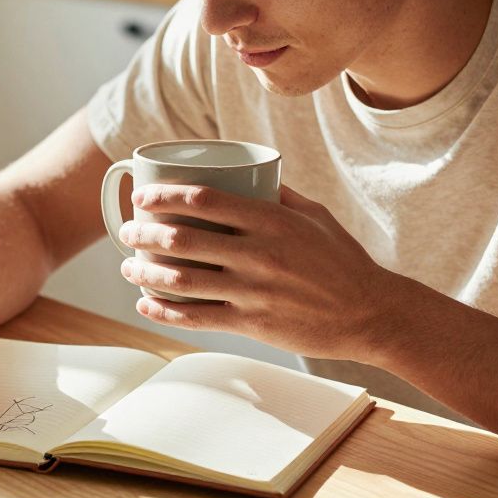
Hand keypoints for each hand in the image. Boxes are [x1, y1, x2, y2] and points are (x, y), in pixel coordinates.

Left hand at [117, 183, 399, 361]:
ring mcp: (253, 291)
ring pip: (182, 280)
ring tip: (128, 267)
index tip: (143, 195)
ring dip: (146, 273)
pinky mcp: (252, 323)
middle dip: (144, 233)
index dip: (165, 195)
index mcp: (271, 219)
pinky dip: (165, 311)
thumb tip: (246, 174)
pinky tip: (146, 304)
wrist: (371, 313)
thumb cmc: (343, 260)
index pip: (203, 199)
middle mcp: (258, 253)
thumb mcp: (315, 215)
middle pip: (182, 239)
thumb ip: (278, 195)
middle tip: (127, 231)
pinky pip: (197, 318)